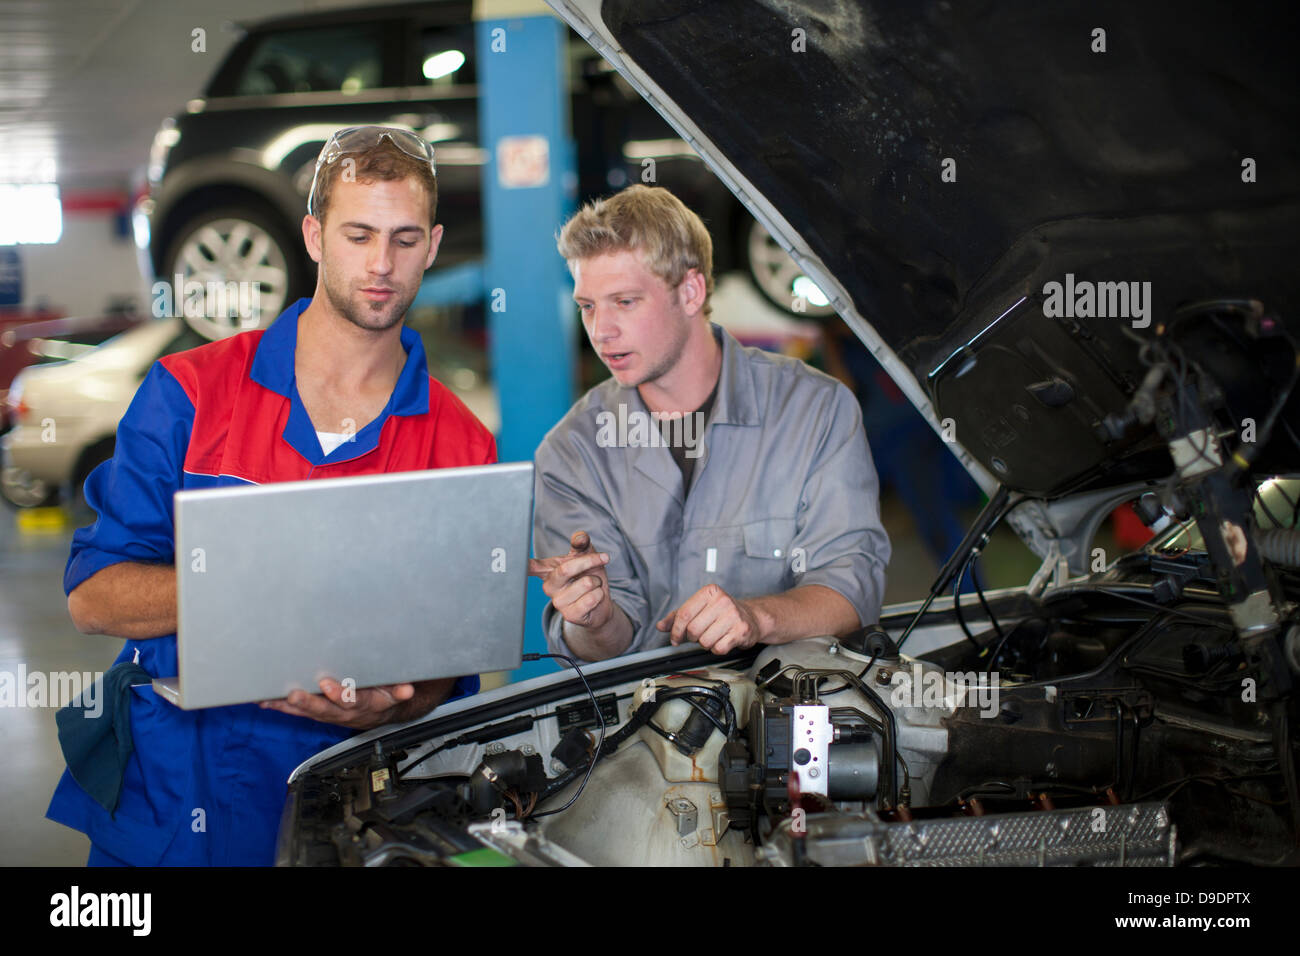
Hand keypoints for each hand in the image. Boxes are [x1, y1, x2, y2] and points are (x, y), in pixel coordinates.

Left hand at [259, 677, 414, 729]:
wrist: (386, 711)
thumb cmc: (388, 694)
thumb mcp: (397, 693)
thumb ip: (400, 692)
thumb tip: (407, 690)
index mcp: (366, 705)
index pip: (353, 702)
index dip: (341, 695)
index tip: (328, 685)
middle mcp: (347, 713)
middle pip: (326, 710)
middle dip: (309, 702)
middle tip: (294, 694)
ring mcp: (332, 714)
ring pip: (310, 712)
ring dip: (290, 706)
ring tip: (272, 699)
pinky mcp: (321, 713)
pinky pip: (301, 712)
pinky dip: (283, 707)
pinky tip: (266, 702)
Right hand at [528, 530, 613, 629]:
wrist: (600, 602)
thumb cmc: (588, 576)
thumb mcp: (586, 555)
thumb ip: (581, 544)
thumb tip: (579, 537)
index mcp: (548, 570)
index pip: (529, 566)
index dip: (520, 563)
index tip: (510, 559)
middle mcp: (548, 586)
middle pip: (567, 568)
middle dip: (590, 561)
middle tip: (603, 558)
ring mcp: (558, 602)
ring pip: (586, 583)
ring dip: (597, 581)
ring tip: (592, 586)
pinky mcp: (570, 615)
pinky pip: (592, 598)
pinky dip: (600, 594)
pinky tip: (594, 598)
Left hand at [657, 583, 763, 654]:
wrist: (751, 617)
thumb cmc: (722, 613)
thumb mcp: (699, 608)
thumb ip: (678, 616)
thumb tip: (661, 625)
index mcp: (709, 592)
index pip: (684, 614)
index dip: (676, 630)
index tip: (675, 638)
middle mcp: (722, 601)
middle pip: (693, 629)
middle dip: (692, 637)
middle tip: (699, 635)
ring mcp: (733, 615)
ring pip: (705, 641)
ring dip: (705, 644)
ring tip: (713, 636)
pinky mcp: (741, 631)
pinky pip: (718, 648)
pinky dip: (717, 649)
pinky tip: (722, 640)